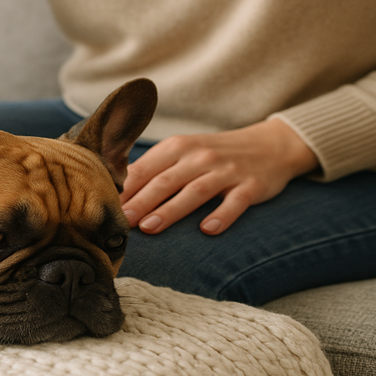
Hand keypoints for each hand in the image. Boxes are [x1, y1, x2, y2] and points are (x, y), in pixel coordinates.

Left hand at [120, 119, 318, 235]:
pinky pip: (235, 202)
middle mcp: (200, 157)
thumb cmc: (215, 154)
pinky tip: (208, 230)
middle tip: (120, 221)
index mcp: (178, 148)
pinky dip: (222, 215)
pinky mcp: (251, 186)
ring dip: (171, 210)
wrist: (270, 145)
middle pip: (165, 181)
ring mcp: (227, 171)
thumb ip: (155, 169)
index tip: (104, 206)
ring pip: (195, 191)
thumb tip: (116, 192)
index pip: (146, 169)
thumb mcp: (184, 153)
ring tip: (150, 228)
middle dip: (141, 201)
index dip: (124, 188)